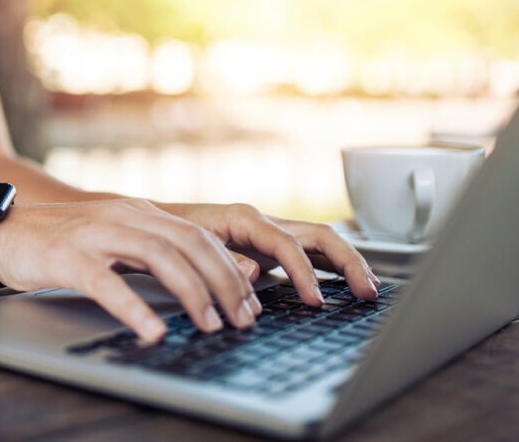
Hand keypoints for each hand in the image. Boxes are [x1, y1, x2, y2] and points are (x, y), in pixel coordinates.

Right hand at [0, 199, 262, 341]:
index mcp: (138, 213)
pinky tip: (152, 331)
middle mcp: (123, 216)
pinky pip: (107, 283)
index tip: (249, 304)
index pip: (199, 237)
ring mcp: (95, 233)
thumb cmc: (57, 245)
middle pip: (189, 243)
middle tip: (242, 319)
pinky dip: (135, 308)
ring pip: (159, 256)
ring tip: (210, 325)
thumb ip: (148, 256)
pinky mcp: (67, 256)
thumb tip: (196, 285)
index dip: (230, 269)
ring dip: (192, 292)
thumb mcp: (111, 242)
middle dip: (224, 282)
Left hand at [166, 203, 380, 304]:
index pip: (288, 244)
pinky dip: (331, 266)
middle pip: (319, 235)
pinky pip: (309, 251)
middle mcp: (262, 222)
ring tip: (368, 289)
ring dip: (347, 263)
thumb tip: (256, 272)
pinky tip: (346, 284)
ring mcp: (268, 232)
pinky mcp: (268, 245)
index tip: (316, 302)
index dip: (305, 273)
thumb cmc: (168, 233)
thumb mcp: (189, 245)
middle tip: (367, 292)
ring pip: (320, 241)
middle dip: (348, 262)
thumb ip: (224, 259)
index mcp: (244, 218)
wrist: (152, 221)